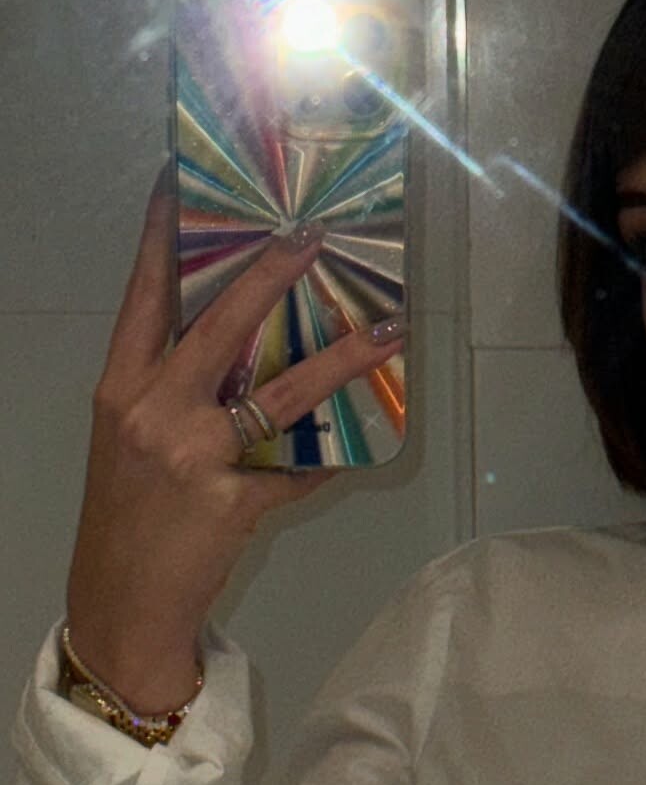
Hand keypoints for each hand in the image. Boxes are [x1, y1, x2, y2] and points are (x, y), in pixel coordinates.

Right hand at [65, 173, 404, 711]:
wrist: (121, 602)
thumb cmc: (130, 518)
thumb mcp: (134, 443)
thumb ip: (175, 395)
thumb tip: (245, 356)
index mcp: (122, 390)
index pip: (144, 299)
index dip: (162, 238)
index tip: (181, 182)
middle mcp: (153, 412)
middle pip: (218, 326)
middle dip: (269, 274)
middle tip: (311, 234)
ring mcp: (193, 456)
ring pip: (280, 392)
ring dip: (341, 359)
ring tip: (387, 332)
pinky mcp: (232, 501)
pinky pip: (297, 470)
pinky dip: (325, 460)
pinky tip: (357, 447)